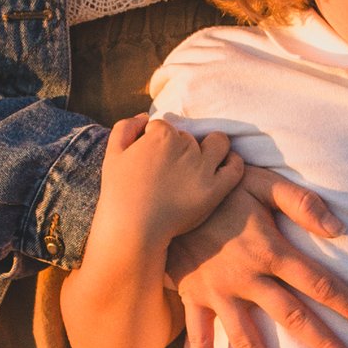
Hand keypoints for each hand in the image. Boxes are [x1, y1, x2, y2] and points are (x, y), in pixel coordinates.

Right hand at [96, 112, 244, 239]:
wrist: (133, 229)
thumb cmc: (119, 193)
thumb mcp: (112, 154)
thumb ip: (126, 128)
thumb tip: (144, 118)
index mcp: (161, 135)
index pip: (162, 128)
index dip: (153, 142)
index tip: (149, 160)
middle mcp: (186, 146)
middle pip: (187, 137)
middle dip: (178, 148)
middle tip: (167, 171)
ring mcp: (203, 167)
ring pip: (218, 142)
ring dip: (212, 145)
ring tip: (203, 159)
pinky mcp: (215, 189)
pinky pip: (235, 168)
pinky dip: (233, 162)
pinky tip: (224, 165)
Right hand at [166, 163, 347, 347]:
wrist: (163, 194)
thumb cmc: (220, 187)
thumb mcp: (263, 182)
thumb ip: (302, 204)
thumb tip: (339, 230)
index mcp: (270, 250)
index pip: (319, 282)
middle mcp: (247, 278)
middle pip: (293, 318)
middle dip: (324, 345)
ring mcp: (218, 292)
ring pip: (247, 340)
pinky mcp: (193, 296)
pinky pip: (198, 337)